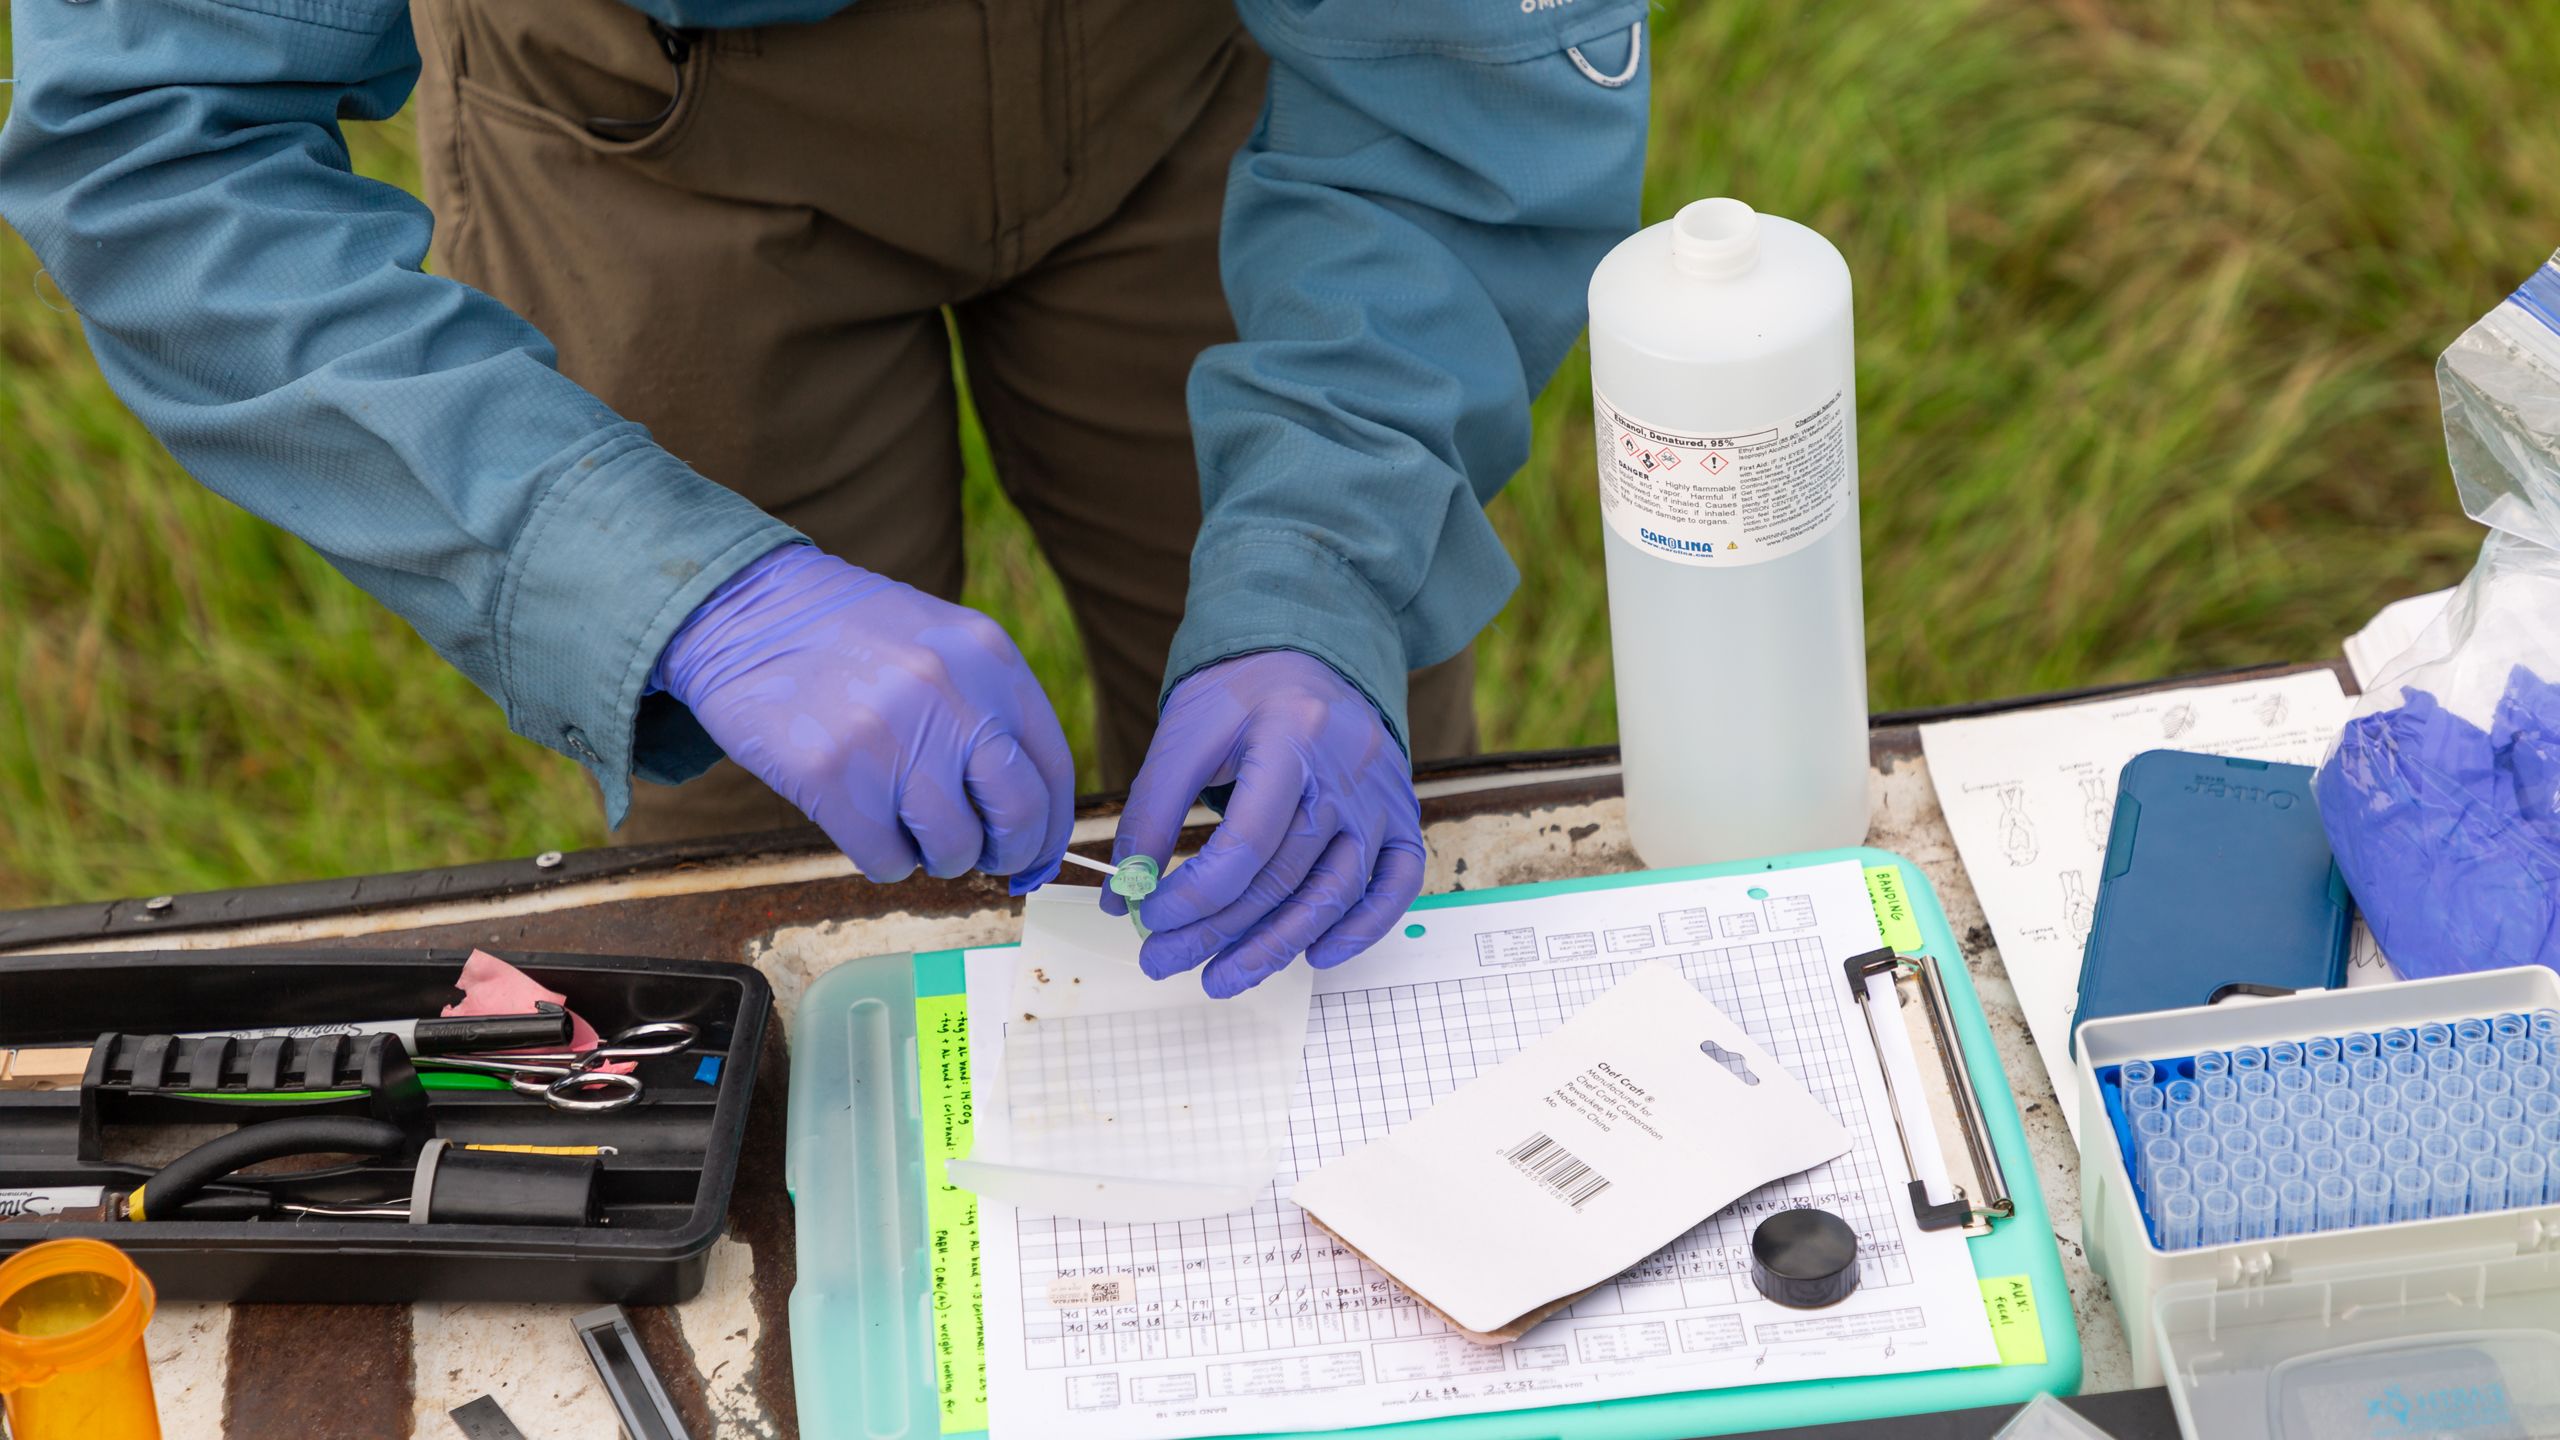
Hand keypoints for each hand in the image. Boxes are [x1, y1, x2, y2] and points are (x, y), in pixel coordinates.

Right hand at [652, 543, 1073, 884]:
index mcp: (989, 659)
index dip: (1050, 830)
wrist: (745, 608)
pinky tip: (865, 824)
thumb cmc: (849, 639)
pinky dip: (883, 859)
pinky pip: (886, 859)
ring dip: (936, 858)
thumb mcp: (941, 645)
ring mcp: (890, 734)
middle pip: (1018, 816)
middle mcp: (951, 695)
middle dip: (1006, 854)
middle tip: (979, 857)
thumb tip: (1030, 824)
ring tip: (907, 828)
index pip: (1052, 770)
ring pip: (953, 849)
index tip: (1035, 859)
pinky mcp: (831, 774)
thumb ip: (989, 716)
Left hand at [1109, 650, 1425, 995]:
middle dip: (1217, 932)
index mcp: (1291, 736)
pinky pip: (1396, 886)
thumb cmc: (1242, 694)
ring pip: (1336, 893)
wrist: (1312, 652)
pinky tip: (1316, 956)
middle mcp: (1347, 772)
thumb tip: (1123, 894)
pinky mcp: (1401, 817)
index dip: (1195, 893)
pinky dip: (1363, 929)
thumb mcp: (1185, 734)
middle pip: (1284, 877)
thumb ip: (1151, 811)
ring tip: (1220, 979)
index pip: (1247, 841)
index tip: (1148, 918)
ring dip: (1276, 948)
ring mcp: (1381, 799)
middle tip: (1160, 962)